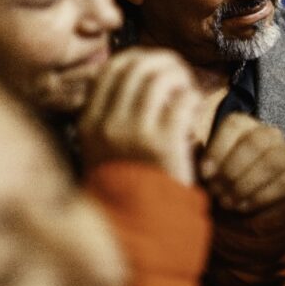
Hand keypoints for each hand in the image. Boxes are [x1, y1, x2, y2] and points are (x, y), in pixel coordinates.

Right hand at [78, 48, 200, 185]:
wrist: (139, 227)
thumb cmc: (127, 185)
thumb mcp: (101, 148)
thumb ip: (109, 113)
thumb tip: (134, 70)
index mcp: (89, 122)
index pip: (112, 68)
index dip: (139, 58)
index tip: (155, 66)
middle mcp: (108, 123)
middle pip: (138, 66)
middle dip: (164, 62)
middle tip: (180, 73)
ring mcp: (134, 132)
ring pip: (160, 77)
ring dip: (181, 77)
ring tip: (188, 90)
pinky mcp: (163, 142)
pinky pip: (183, 100)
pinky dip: (193, 98)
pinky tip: (195, 109)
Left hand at [199, 113, 284, 213]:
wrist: (251, 203)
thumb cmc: (222, 179)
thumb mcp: (205, 167)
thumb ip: (193, 154)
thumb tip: (183, 141)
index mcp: (243, 124)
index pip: (233, 125)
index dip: (218, 149)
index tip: (204, 174)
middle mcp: (268, 132)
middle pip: (253, 143)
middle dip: (232, 170)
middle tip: (216, 192)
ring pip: (271, 161)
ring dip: (246, 184)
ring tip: (228, 202)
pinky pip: (284, 181)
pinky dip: (261, 196)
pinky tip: (243, 207)